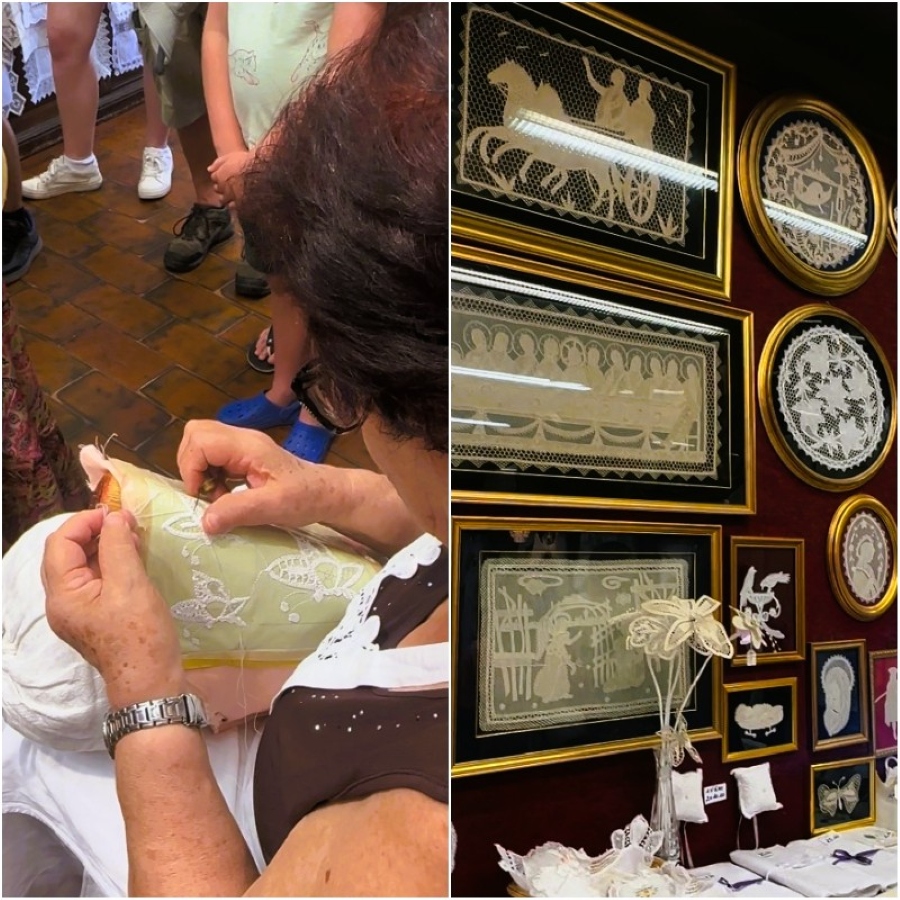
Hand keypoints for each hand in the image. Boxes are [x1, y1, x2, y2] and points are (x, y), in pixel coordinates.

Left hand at [41, 508, 183, 708]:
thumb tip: (114, 518)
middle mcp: (61, 603)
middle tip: (127, 522)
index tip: (117, 513)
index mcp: (62, 595)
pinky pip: (95, 581)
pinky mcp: (95, 617)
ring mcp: (77, 612)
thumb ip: (118, 546)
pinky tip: (133, 558)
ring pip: (82, 567)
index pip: (61, 543)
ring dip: (104, 546)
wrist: (151, 681)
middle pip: (67, 554)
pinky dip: (111, 564)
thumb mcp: (130, 584)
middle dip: (94, 532)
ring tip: (134, 537)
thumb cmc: (140, 634)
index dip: (86, 522)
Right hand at [177, 420, 346, 534]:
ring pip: (202, 444)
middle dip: (191, 465)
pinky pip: (213, 456)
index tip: (202, 495)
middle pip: (196, 434)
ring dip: (200, 472)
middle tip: (207, 493)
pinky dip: (210, 475)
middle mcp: (242, 440)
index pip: (201, 440)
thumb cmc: (306, 498)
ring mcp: (243, 446)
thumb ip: (239, 511)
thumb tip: (205, 521)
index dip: (191, 468)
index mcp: (248, 446)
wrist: (326, 493)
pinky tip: (226, 494)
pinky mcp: (243, 456)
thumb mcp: (275, 507)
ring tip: (218, 496)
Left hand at [208, 149, 252, 203]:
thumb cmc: (244, 162)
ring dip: (227, 197)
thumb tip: (209, 169)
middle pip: (218, 189)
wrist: (257, 171)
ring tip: (234, 194)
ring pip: (224, 200)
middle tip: (230, 184)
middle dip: (222, 187)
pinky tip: (239, 202)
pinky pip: (234, 207)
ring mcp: (231, 197)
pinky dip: (234, 206)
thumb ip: (218, 163)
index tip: (225, 175)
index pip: (214, 177)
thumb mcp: (229, 157)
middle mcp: (223, 188)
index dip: (219, 175)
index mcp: (219, 176)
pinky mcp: (239, 204)